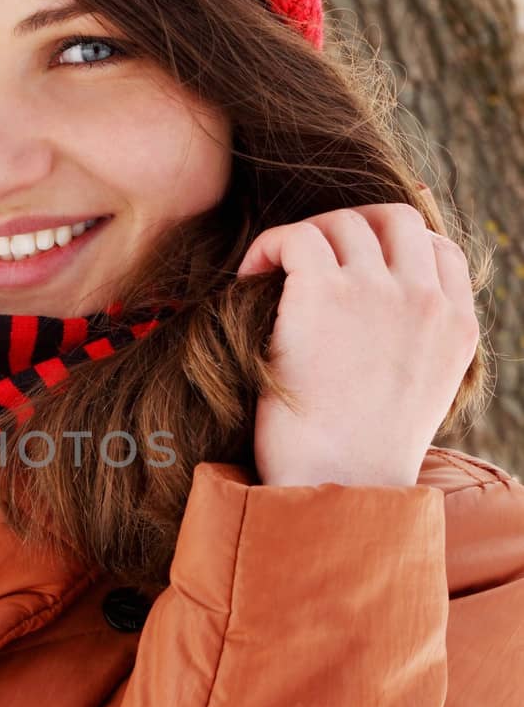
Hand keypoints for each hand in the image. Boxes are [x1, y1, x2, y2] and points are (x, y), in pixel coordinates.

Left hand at [234, 203, 478, 486]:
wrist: (336, 486)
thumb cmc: (357, 459)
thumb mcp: (415, 398)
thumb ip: (411, 349)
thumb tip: (374, 324)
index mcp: (456, 327)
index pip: (441, 250)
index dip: (395, 246)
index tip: (354, 265)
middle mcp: (425, 302)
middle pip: (396, 220)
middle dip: (351, 227)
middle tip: (310, 258)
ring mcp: (378, 293)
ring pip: (344, 222)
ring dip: (306, 236)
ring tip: (275, 269)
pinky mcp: (324, 296)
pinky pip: (297, 237)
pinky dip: (269, 246)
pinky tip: (250, 276)